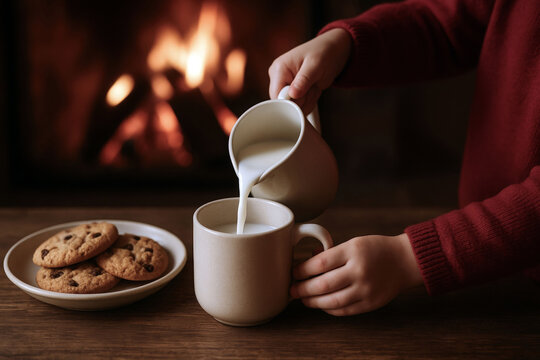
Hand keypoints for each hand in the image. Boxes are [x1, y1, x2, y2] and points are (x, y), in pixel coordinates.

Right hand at [268, 28, 351, 113]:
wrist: (333, 51)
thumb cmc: (324, 52)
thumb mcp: (315, 65)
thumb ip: (303, 80)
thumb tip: (292, 95)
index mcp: (279, 69)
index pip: (276, 96)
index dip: (290, 102)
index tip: (305, 96)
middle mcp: (279, 77)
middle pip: (284, 103)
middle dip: (302, 100)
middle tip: (313, 86)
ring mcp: (286, 85)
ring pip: (294, 106)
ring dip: (308, 100)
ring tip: (314, 85)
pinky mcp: (293, 91)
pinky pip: (300, 105)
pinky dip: (310, 100)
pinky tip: (313, 88)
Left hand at [290, 233, 422, 315]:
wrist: (404, 261)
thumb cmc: (376, 249)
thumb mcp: (353, 243)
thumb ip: (332, 254)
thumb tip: (308, 263)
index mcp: (352, 251)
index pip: (320, 263)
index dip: (302, 270)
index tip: (294, 272)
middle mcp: (359, 271)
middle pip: (323, 285)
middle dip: (302, 289)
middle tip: (292, 290)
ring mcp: (365, 289)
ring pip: (331, 301)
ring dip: (313, 302)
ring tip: (304, 299)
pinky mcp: (370, 303)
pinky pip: (344, 310)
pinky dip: (329, 309)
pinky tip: (321, 305)